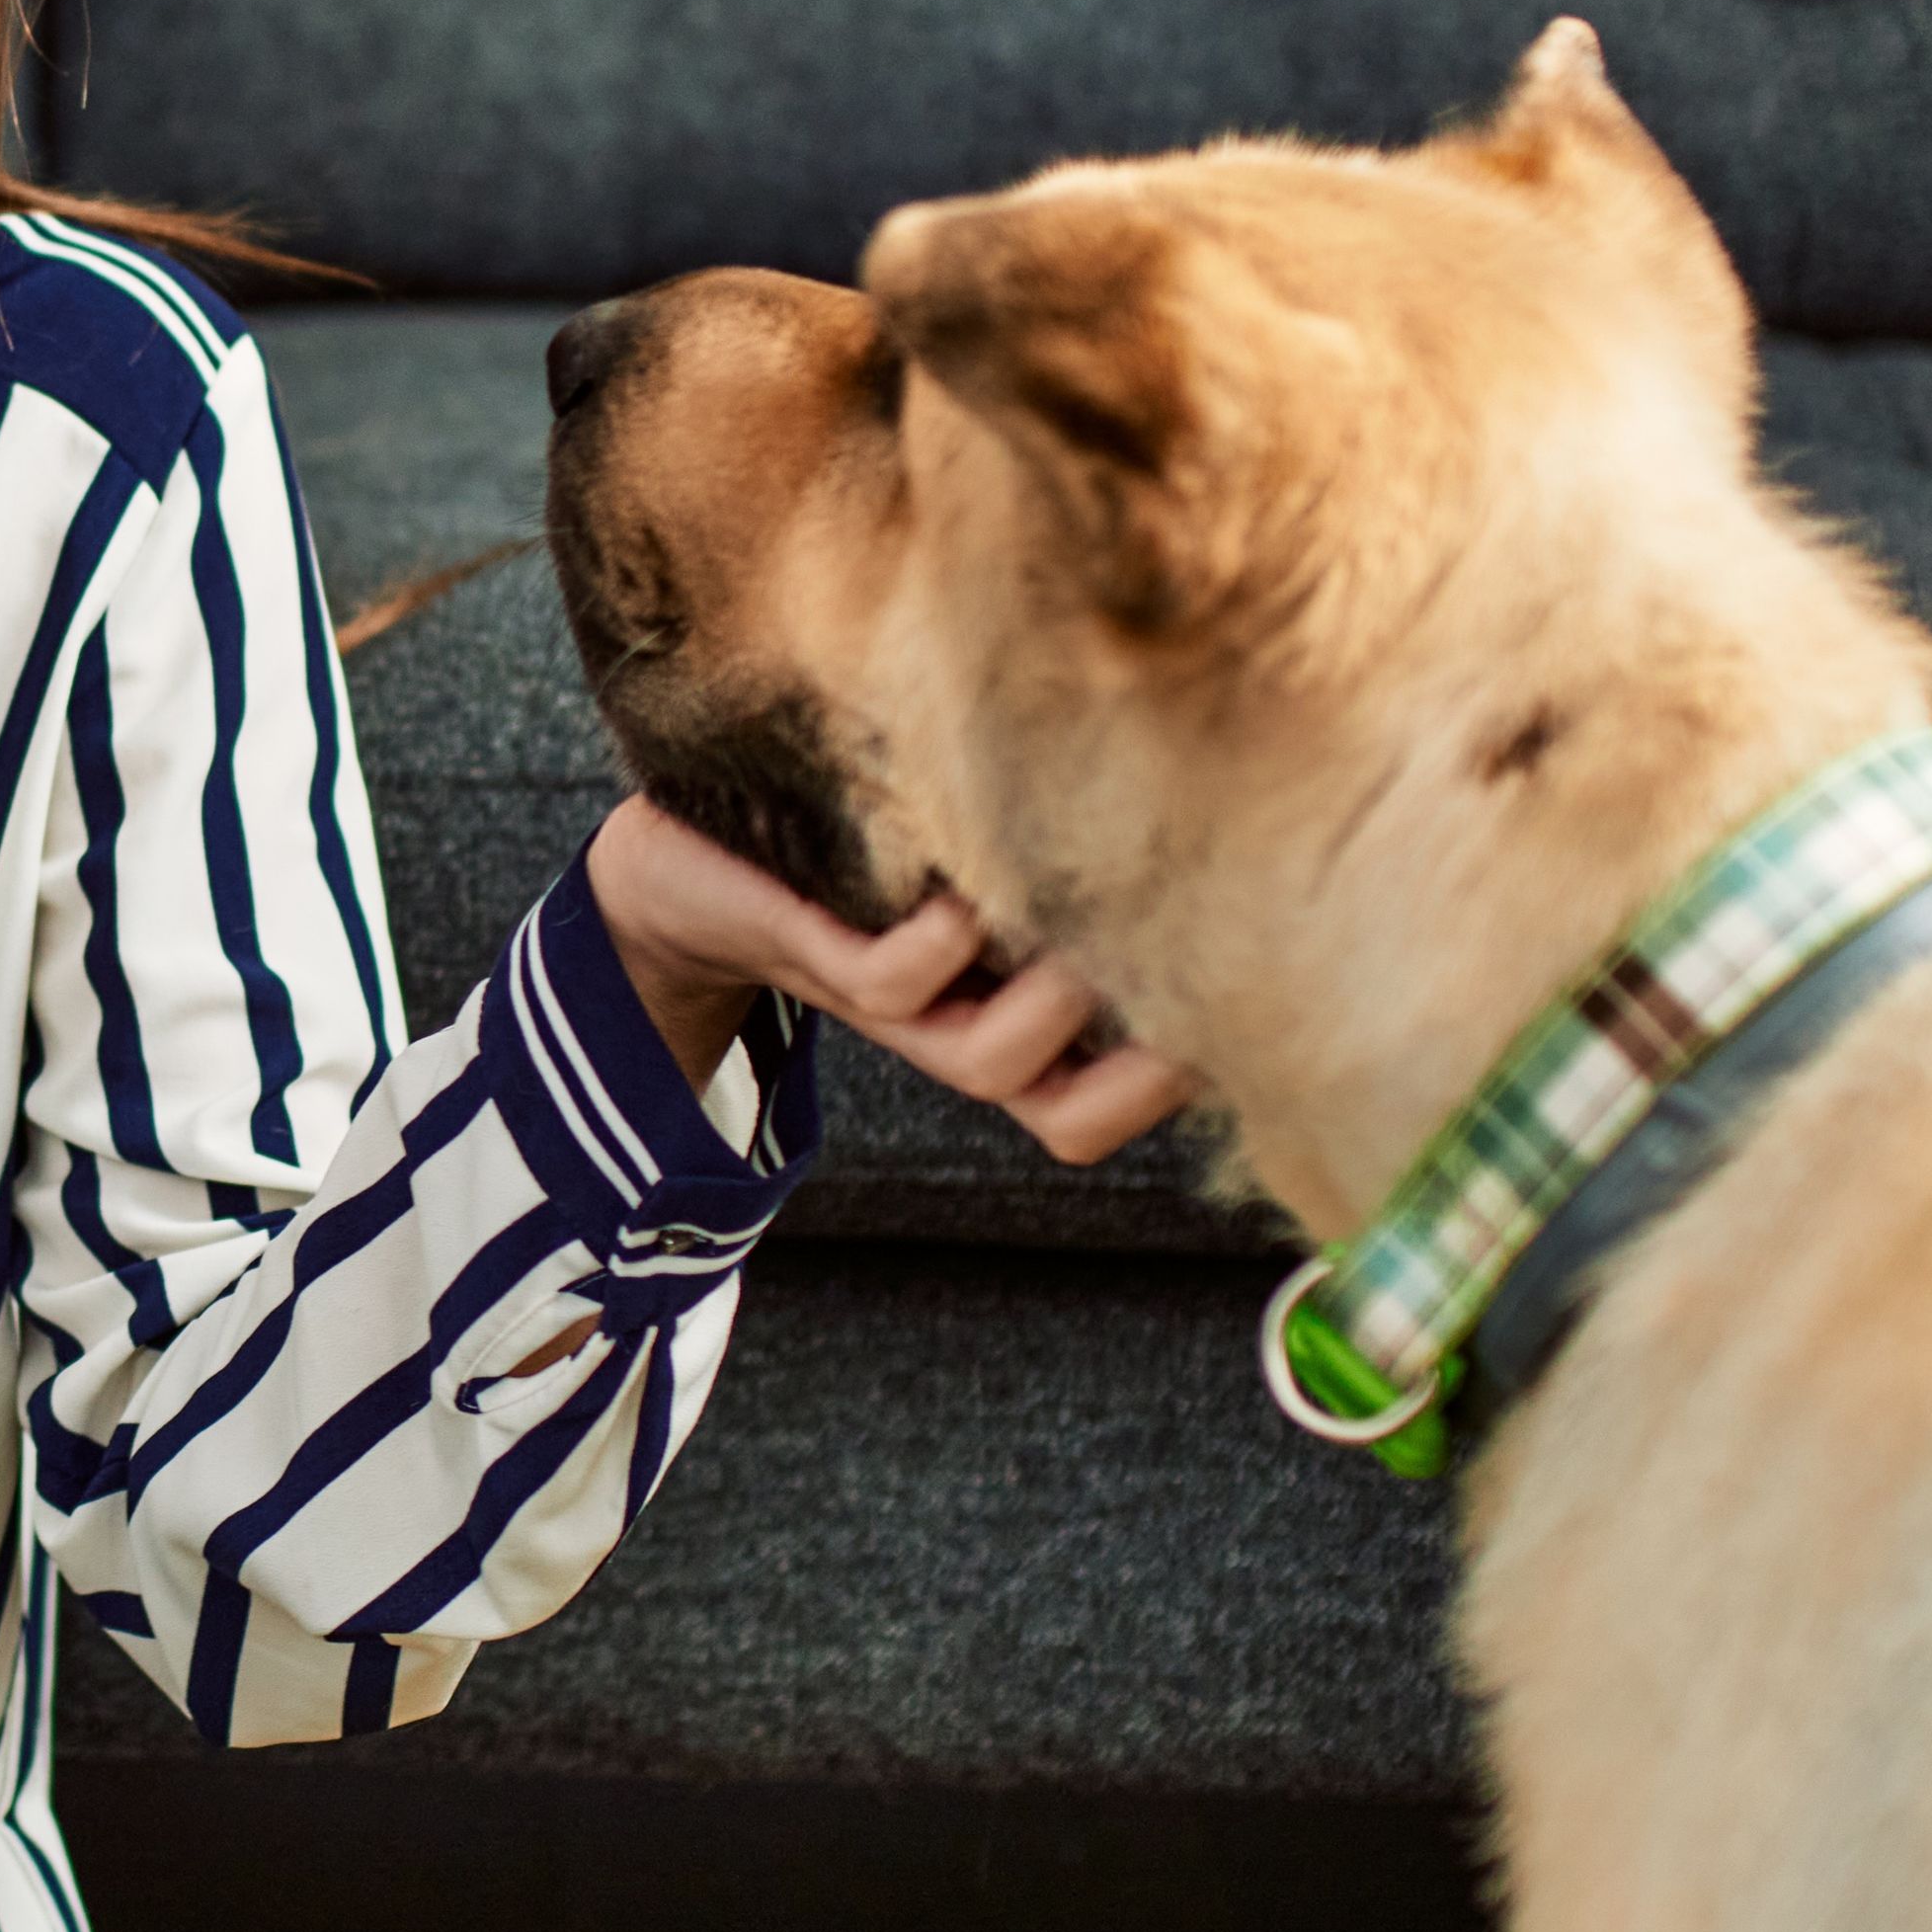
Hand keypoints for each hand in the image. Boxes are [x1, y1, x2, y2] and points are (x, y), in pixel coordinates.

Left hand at [584, 795, 1193, 1168]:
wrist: (678, 863)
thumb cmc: (856, 851)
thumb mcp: (989, 862)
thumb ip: (1082, 866)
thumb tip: (1233, 820)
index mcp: (1017, 1014)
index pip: (1135, 1095)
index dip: (1197, 1065)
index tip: (1253, 975)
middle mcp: (960, 1027)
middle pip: (1079, 1111)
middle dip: (1147, 1051)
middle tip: (1169, 941)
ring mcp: (892, 1002)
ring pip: (997, 1063)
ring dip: (1047, 992)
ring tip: (1058, 897)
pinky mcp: (815, 951)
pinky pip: (898, 984)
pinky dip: (941, 937)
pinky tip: (960, 877)